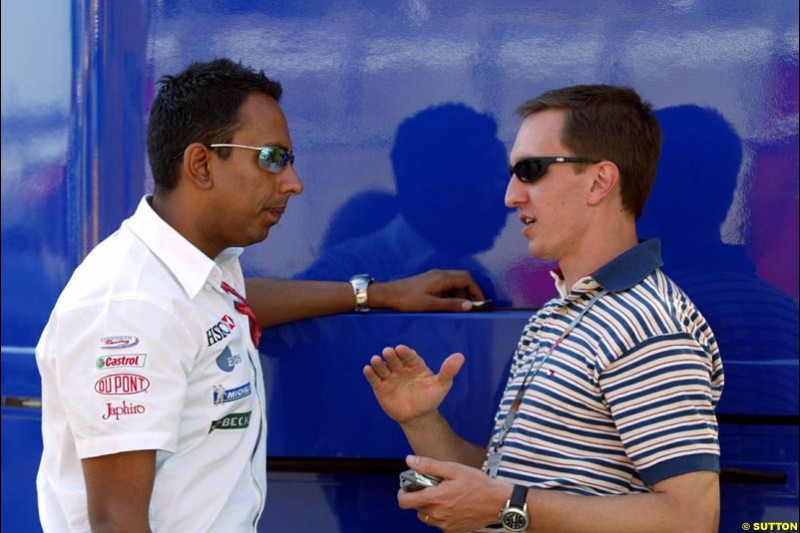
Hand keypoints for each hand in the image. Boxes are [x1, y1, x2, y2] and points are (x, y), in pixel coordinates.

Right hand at [363, 345, 463, 423]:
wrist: (418, 417)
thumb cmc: (430, 399)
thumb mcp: (442, 385)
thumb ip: (448, 371)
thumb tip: (460, 356)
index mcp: (415, 365)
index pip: (409, 356)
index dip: (405, 352)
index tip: (401, 349)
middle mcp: (401, 368)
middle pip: (394, 360)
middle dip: (391, 356)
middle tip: (388, 352)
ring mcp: (390, 377)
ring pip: (383, 368)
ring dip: (379, 363)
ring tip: (376, 360)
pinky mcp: (380, 388)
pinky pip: (374, 379)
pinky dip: (370, 374)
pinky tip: (367, 369)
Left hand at [369, 269, 484, 311]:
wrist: (389, 294)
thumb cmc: (408, 300)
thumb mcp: (431, 305)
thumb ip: (451, 305)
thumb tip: (469, 306)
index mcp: (442, 278)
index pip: (467, 279)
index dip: (476, 290)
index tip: (480, 302)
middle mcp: (440, 274)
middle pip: (462, 278)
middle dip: (470, 290)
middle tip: (472, 305)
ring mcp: (434, 276)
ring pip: (454, 281)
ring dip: (460, 293)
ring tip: (459, 307)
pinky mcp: (429, 280)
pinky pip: (446, 284)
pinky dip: (451, 293)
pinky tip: (446, 304)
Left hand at [397, 455, 509, 532]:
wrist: (498, 502)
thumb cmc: (477, 484)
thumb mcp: (453, 469)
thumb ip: (429, 466)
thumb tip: (409, 460)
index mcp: (434, 499)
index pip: (405, 501)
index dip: (403, 492)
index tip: (409, 485)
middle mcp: (437, 515)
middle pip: (415, 508)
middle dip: (419, 496)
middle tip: (431, 486)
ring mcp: (445, 525)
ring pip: (426, 517)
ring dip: (429, 507)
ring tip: (442, 495)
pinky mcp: (453, 530)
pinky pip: (439, 524)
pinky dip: (440, 515)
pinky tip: (452, 505)